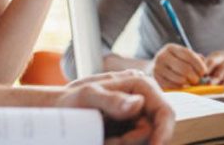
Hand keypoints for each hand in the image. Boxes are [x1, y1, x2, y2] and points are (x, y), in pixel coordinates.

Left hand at [57, 70, 173, 144]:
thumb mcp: (87, 97)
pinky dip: (119, 144)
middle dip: (132, 141)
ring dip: (124, 144)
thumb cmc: (71, 99)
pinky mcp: (130, 129)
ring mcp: (138, 116)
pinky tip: (105, 140)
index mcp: (141, 85)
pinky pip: (133, 143)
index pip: (165, 112)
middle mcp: (144, 100)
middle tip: (108, 141)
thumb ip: (112, 99)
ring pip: (143, 140)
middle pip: (154, 131)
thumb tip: (138, 103)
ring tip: (103, 138)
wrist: (58, 111)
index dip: (164, 133)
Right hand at [152, 43, 207, 88]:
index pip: (189, 55)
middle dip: (195, 76)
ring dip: (188, 84)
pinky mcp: (155, 79)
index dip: (199, 65)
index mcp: (171, 47)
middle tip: (198, 80)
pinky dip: (180, 88)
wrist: (154, 67)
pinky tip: (183, 86)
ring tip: (190, 83)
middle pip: (185, 69)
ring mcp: (157, 68)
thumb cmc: (174, 62)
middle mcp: (162, 56)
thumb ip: (196, 60)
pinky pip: (172, 87)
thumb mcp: (183, 56)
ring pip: (179, 79)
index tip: (204, 72)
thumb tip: (206, 73)